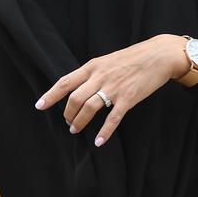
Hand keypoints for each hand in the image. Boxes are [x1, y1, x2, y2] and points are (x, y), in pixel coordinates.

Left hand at [35, 34, 189, 146]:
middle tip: (68, 123)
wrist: (158, 55)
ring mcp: (114, 87)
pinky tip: (99, 141)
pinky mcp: (129, 98)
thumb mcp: (106, 61)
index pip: (65, 82)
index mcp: (92, 66)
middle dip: (67, 114)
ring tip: (76, 130)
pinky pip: (113, 117)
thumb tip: (77, 87)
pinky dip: (104, 131)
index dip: (51, 95)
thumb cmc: (131, 58)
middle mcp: (100, 76)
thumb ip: (92, 73)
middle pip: (74, 98)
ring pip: (89, 108)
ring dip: (80, 122)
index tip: (39, 105)